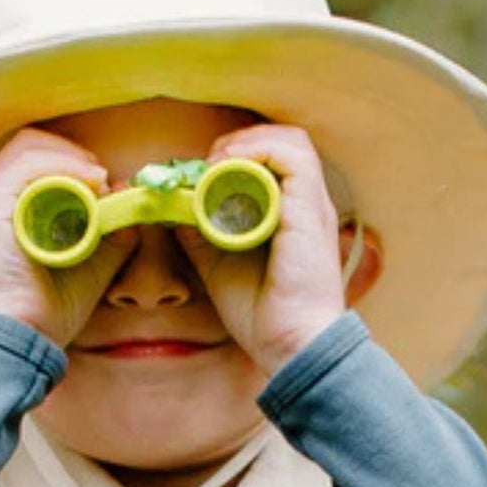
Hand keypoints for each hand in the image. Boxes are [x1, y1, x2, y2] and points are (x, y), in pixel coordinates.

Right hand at [0, 127, 142, 353]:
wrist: (23, 337)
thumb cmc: (49, 311)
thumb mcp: (93, 265)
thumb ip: (111, 233)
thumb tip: (126, 194)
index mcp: (11, 209)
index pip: (37, 160)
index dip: (73, 161)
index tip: (103, 184)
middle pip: (30, 144)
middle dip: (72, 153)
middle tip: (100, 178)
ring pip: (29, 147)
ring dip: (70, 157)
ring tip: (97, 180)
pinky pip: (28, 164)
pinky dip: (63, 166)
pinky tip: (88, 184)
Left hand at [176, 123, 350, 376]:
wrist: (292, 346)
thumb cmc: (263, 317)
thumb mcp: (218, 266)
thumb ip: (201, 235)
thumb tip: (174, 209)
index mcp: (291, 215)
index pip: (271, 160)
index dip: (233, 157)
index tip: (198, 178)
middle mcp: (306, 204)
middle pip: (281, 142)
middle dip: (237, 145)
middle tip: (204, 168)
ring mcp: (312, 204)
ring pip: (288, 140)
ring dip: (245, 145)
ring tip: (214, 167)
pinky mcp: (311, 208)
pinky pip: (290, 154)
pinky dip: (256, 152)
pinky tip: (227, 171)